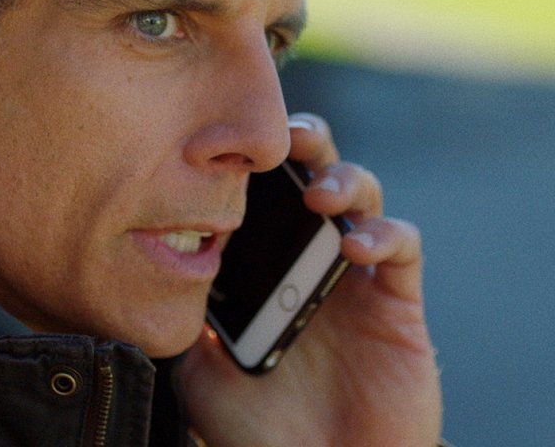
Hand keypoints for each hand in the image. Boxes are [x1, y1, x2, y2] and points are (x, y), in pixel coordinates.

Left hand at [180, 113, 442, 446]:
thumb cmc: (258, 434)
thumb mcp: (200, 372)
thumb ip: (185, 318)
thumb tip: (153, 268)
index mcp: (266, 269)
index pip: (263, 195)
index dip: (253, 162)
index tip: (229, 143)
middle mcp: (311, 261)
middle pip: (316, 175)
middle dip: (307, 143)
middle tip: (286, 137)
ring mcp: (356, 278)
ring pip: (363, 196)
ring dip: (344, 179)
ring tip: (318, 194)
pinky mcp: (398, 301)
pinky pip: (401, 246)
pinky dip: (383, 234)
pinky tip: (354, 247)